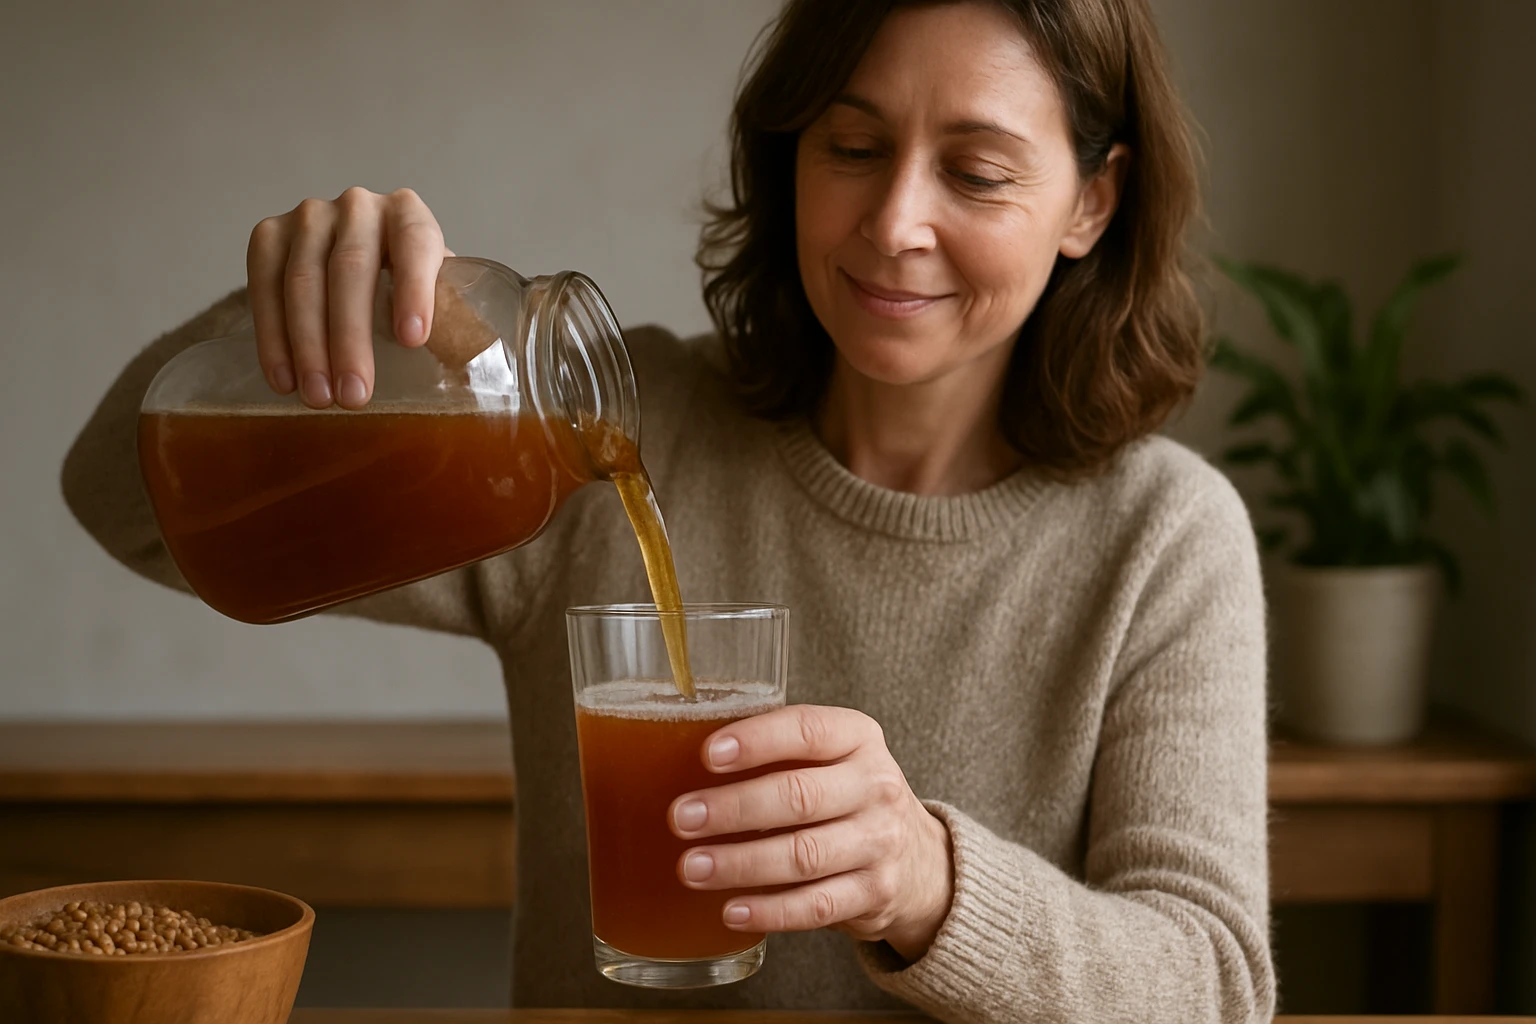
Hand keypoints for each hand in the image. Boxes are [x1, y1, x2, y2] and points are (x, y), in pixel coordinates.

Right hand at [246, 187, 451, 409]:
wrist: (352, 267)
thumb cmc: (405, 292)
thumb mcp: (437, 298)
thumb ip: (455, 324)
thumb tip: (477, 381)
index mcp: (409, 215)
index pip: (415, 244)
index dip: (414, 289)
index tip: (412, 340)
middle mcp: (358, 206)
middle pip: (351, 269)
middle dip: (350, 338)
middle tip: (354, 396)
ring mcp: (308, 217)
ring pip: (302, 281)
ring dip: (308, 346)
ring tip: (319, 398)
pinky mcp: (268, 236)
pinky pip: (263, 287)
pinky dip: (273, 339)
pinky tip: (284, 380)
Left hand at [669, 704, 954, 961]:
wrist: (916, 858)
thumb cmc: (843, 794)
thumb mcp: (827, 756)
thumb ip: (771, 751)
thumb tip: (674, 750)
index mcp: (857, 737)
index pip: (807, 730)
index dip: (757, 741)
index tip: (708, 754)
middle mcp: (875, 786)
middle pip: (800, 796)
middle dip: (734, 808)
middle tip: (681, 817)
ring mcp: (879, 843)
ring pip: (804, 856)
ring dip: (741, 863)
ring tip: (691, 867)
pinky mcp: (874, 895)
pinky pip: (816, 906)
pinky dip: (770, 912)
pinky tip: (731, 911)